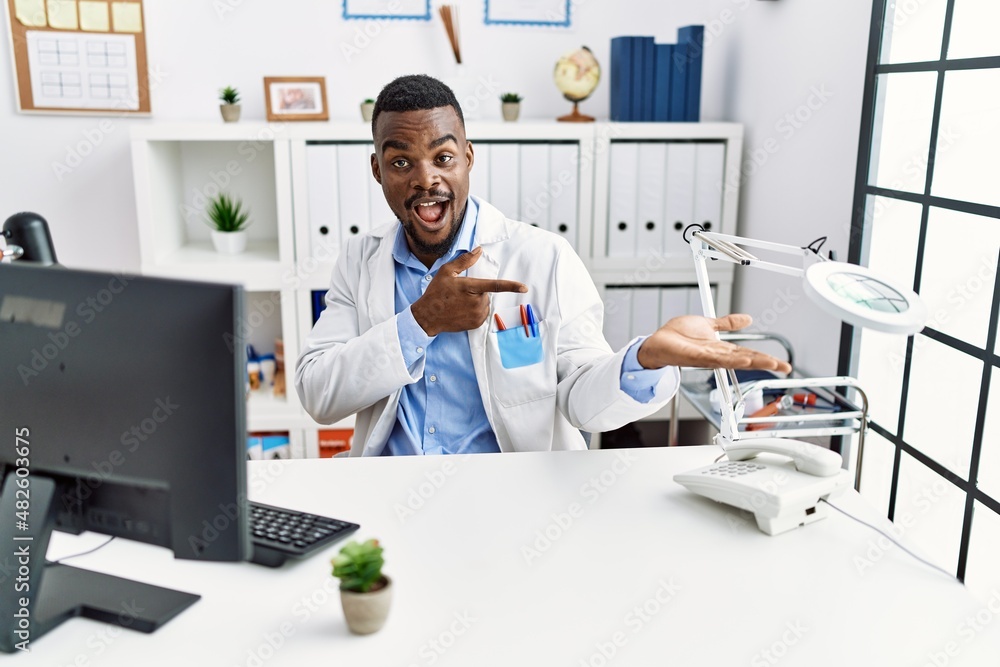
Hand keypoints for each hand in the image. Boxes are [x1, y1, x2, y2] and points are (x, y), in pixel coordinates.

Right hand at [411, 247, 527, 335]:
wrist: (427, 317)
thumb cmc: (436, 293)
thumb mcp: (447, 272)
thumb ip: (465, 261)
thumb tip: (478, 251)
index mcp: (470, 287)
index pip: (495, 285)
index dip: (511, 286)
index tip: (524, 288)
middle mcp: (476, 302)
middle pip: (487, 293)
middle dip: (477, 292)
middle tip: (459, 294)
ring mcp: (476, 315)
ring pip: (485, 304)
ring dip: (476, 302)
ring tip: (459, 303)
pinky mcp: (476, 324)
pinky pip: (482, 314)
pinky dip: (475, 311)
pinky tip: (461, 311)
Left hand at [636, 314, 792, 372]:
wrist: (658, 342)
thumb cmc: (679, 336)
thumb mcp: (708, 325)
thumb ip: (727, 323)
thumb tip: (747, 319)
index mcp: (721, 348)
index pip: (748, 353)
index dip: (766, 357)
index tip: (782, 363)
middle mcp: (717, 355)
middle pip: (746, 359)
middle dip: (765, 363)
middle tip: (784, 367)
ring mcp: (707, 357)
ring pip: (734, 361)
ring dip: (752, 361)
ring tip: (769, 362)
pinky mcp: (696, 357)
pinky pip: (715, 359)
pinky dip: (731, 360)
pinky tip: (743, 360)